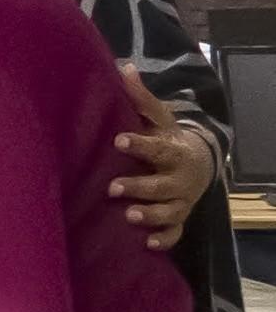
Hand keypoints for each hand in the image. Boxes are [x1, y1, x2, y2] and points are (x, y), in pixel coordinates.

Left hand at [112, 104, 211, 239]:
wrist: (197, 162)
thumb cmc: (167, 140)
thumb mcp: (158, 118)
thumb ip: (140, 98)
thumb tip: (123, 67)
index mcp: (174, 151)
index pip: (158, 147)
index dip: (140, 145)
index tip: (119, 140)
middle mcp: (180, 178)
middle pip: (162, 185)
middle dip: (140, 186)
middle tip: (113, 187)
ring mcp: (181, 200)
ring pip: (170, 211)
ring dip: (151, 214)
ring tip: (129, 215)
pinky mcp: (179, 219)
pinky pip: (175, 233)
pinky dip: (164, 240)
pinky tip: (148, 243)